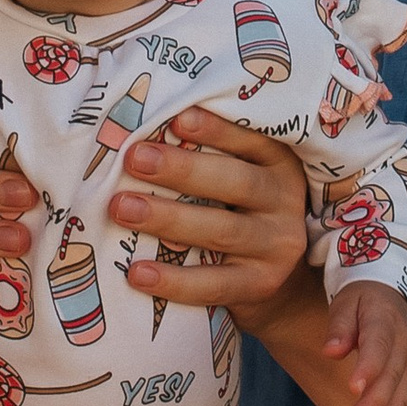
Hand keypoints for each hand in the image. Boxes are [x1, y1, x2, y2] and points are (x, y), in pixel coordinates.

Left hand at [110, 107, 308, 316]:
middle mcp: (284, 201)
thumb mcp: (235, 174)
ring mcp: (277, 246)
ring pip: (222, 231)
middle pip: (236, 182)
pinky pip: (215, 284)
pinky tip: (138, 272)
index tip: (177, 120)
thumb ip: (204, 154)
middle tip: (134, 159)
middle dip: (183, 170)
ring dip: (168, 219)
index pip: (251, 140)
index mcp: (278, 162)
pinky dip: (175, 280)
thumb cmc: (235, 209)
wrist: (274, 279)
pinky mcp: (261, 285)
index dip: (217, 130)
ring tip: (122, 209)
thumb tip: (143, 133)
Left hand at [323, 283, 406, 405]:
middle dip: (374, 404)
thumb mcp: (347, 301)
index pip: (379, 345)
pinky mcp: (405, 382)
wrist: (393, 295)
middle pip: (392, 378)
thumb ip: (339, 325)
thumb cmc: (362, 299)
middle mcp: (402, 347)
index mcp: (386, 321)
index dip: (369, 366)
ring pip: (399, 401)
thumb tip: (331, 351)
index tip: (353, 387)